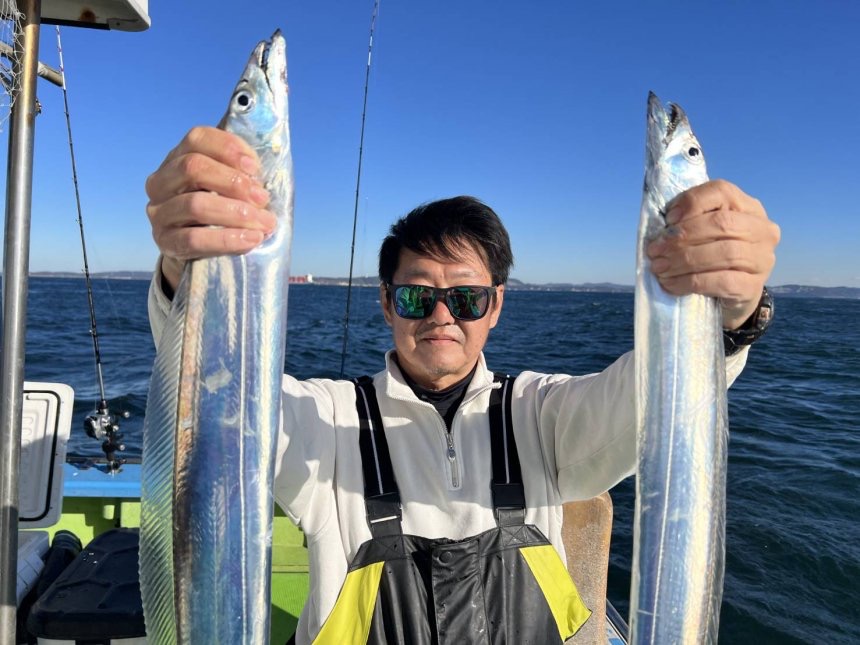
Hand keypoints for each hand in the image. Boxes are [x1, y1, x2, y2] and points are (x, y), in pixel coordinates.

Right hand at [145, 126, 276, 293]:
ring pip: (195, 205)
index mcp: (177, 158)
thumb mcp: (227, 186)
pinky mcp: (164, 241)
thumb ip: (241, 174)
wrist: (194, 249)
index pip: (197, 139)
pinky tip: (251, 240)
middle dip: (234, 182)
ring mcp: (159, 212)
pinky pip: (194, 239)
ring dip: (236, 213)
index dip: (228, 148)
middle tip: (262, 199)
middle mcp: (161, 182)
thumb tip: (260, 179)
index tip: (255, 168)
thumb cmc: (219, 209)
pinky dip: (227, 239)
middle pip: (193, 168)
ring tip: (264, 223)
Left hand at [646, 179, 780, 329]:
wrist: (731, 294)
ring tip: (659, 268)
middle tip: (655, 250)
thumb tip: (663, 226)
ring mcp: (763, 260)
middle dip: (682, 237)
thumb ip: (689, 220)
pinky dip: (690, 282)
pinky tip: (671, 284)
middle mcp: (763, 230)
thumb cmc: (711, 255)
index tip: (667, 219)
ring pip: (723, 253)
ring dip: (683, 260)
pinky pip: (721, 282)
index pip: (722, 191)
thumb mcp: (702, 232)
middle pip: (722, 223)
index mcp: (748, 207)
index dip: (692, 202)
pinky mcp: (753, 287)